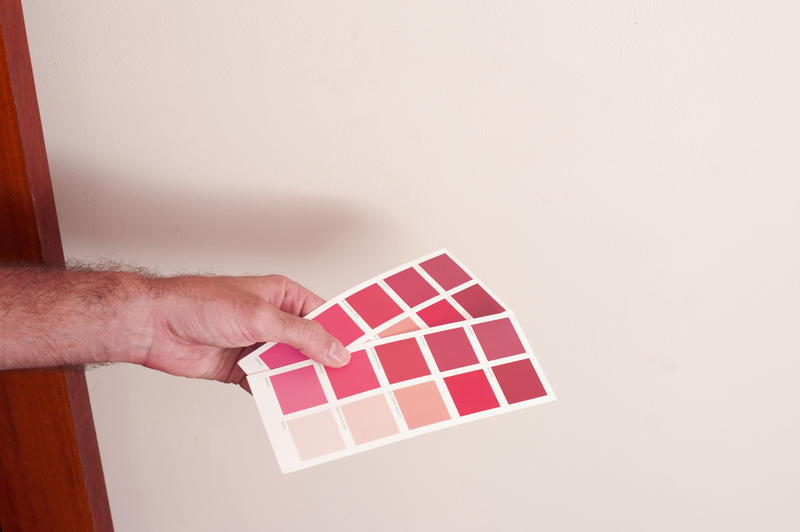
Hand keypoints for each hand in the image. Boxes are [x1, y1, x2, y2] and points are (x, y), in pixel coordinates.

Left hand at [133, 274, 350, 390]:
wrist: (155, 326)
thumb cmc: (201, 304)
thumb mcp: (262, 317)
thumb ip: (302, 336)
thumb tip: (336, 351)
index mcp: (283, 296)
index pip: (323, 316)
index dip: (342, 334)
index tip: (362, 354)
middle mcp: (273, 320)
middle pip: (309, 345)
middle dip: (326, 363)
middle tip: (351, 383)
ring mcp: (258, 345)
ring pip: (291, 367)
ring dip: (304, 382)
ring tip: (329, 399)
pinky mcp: (241, 368)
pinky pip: (269, 384)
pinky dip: (279, 395)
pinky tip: (294, 407)